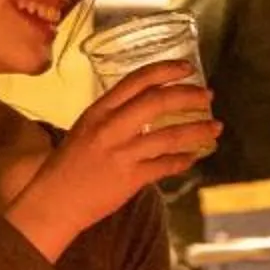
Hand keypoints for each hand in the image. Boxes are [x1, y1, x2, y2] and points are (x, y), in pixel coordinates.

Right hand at [6, 61, 221, 259]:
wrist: (53, 201)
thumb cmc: (69, 165)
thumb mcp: (85, 129)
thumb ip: (113, 116)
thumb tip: (146, 107)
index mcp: (98, 111)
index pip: (136, 81)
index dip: (165, 70)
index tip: (187, 68)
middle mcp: (110, 128)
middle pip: (157, 102)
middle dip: (189, 96)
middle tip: (208, 97)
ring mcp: (121, 153)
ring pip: (169, 136)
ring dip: (198, 130)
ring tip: (216, 128)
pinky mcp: (130, 178)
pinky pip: (166, 166)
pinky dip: (183, 160)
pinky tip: (194, 157)